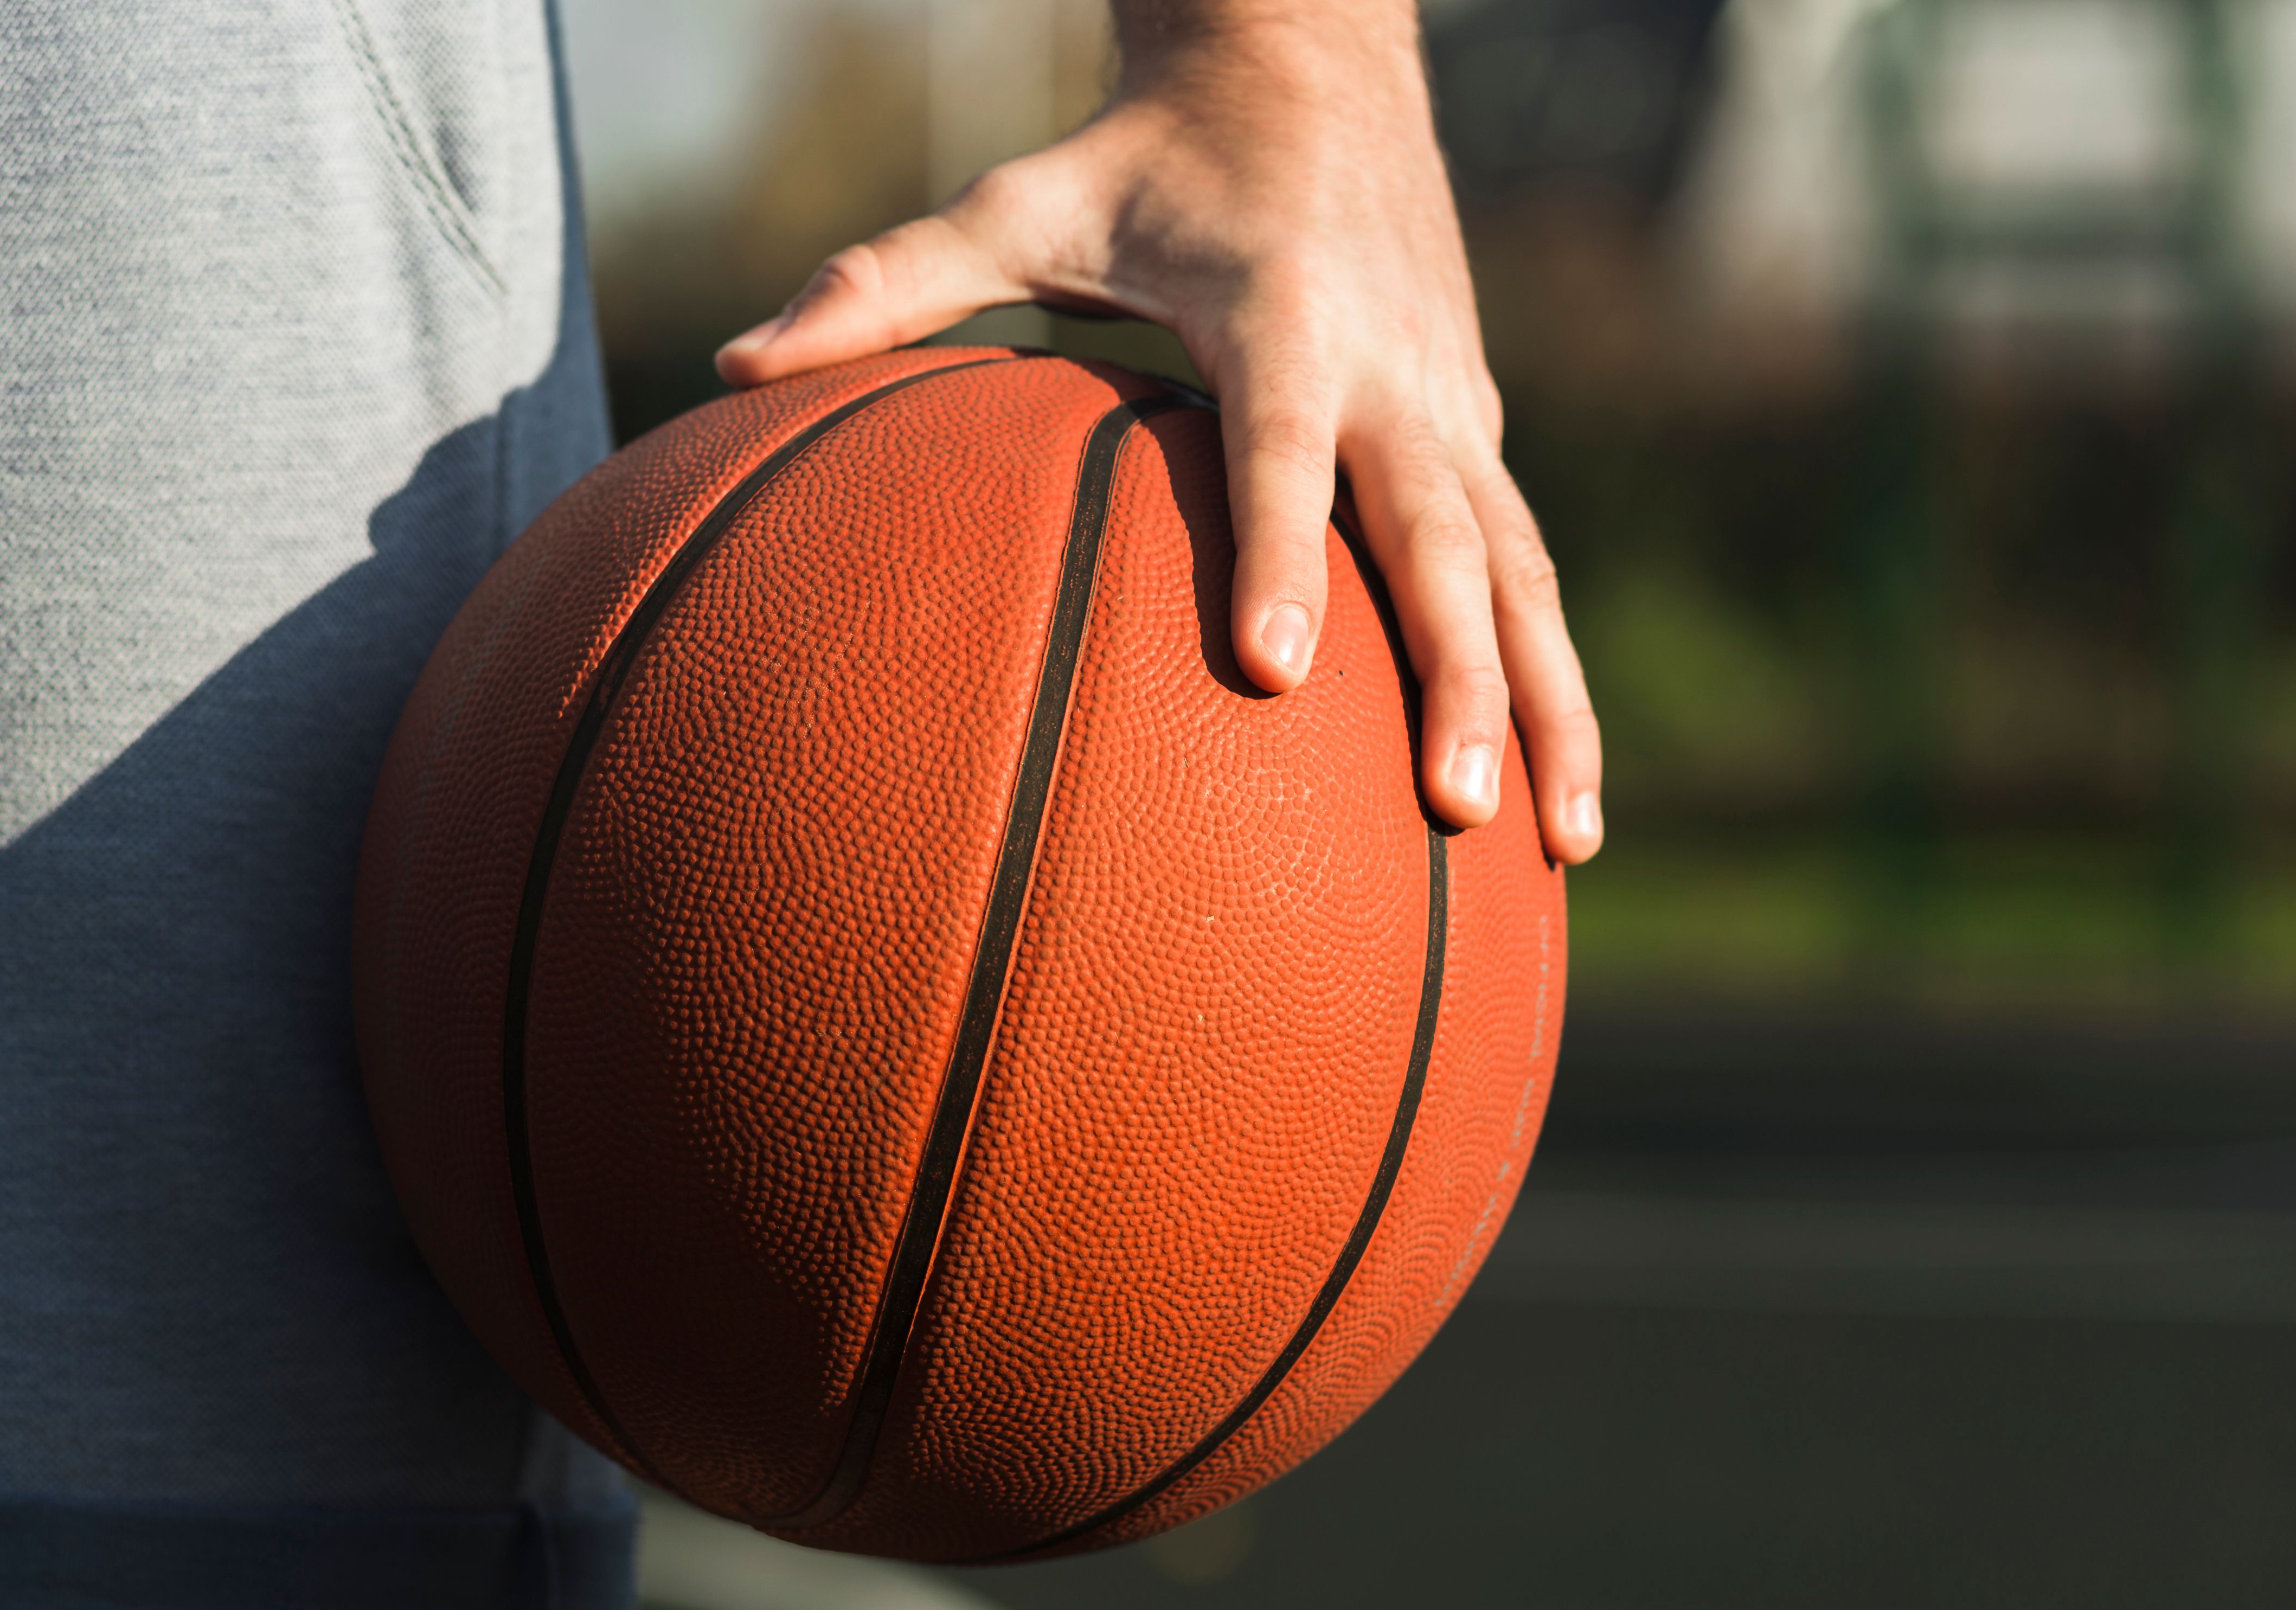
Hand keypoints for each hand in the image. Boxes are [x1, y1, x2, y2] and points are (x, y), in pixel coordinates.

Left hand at [715, 0, 1601, 862]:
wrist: (1317, 57)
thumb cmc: (1147, 150)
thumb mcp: (1019, 198)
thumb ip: (887, 282)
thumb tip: (731, 367)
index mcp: (1282, 310)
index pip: (1281, 445)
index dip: (1280, 548)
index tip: (1269, 668)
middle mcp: (1390, 365)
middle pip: (1443, 537)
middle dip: (1463, 674)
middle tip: (1456, 804)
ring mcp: (1453, 404)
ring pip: (1521, 572)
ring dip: (1551, 704)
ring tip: (1564, 845)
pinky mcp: (1478, 430)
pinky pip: (1527, 566)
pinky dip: (1555, 673)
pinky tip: (1557, 795)